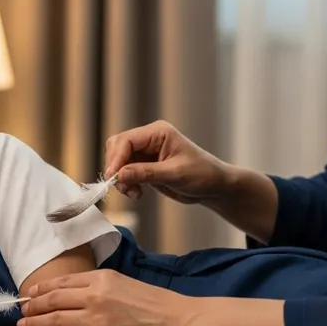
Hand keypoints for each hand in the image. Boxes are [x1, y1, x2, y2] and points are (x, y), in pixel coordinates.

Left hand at [17, 270, 194, 325]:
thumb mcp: (127, 284)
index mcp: (102, 278)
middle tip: (22, 310)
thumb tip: (81, 292)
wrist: (181, 324)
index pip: (63, 282)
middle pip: (53, 299)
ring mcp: (96, 321)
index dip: (42, 288)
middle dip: (33, 306)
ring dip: (34, 322)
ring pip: (54, 320)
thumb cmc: (159, 305)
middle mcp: (95, 296)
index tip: (30, 293)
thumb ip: (102, 286)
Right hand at [105, 120, 227, 204]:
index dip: (116, 158)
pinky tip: (137, 193)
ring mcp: (146, 152)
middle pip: (118, 148)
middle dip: (117, 168)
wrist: (213, 186)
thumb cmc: (202, 174)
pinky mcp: (144, 166)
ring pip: (119, 161)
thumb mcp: (175, 174)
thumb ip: (146, 173)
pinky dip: (127, 183)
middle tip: (123, 187)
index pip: (127, 140)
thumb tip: (120, 175)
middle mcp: (149, 139)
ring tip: (134, 193)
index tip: (113, 177)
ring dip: (121, 179)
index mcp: (158, 133)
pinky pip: (125, 172)